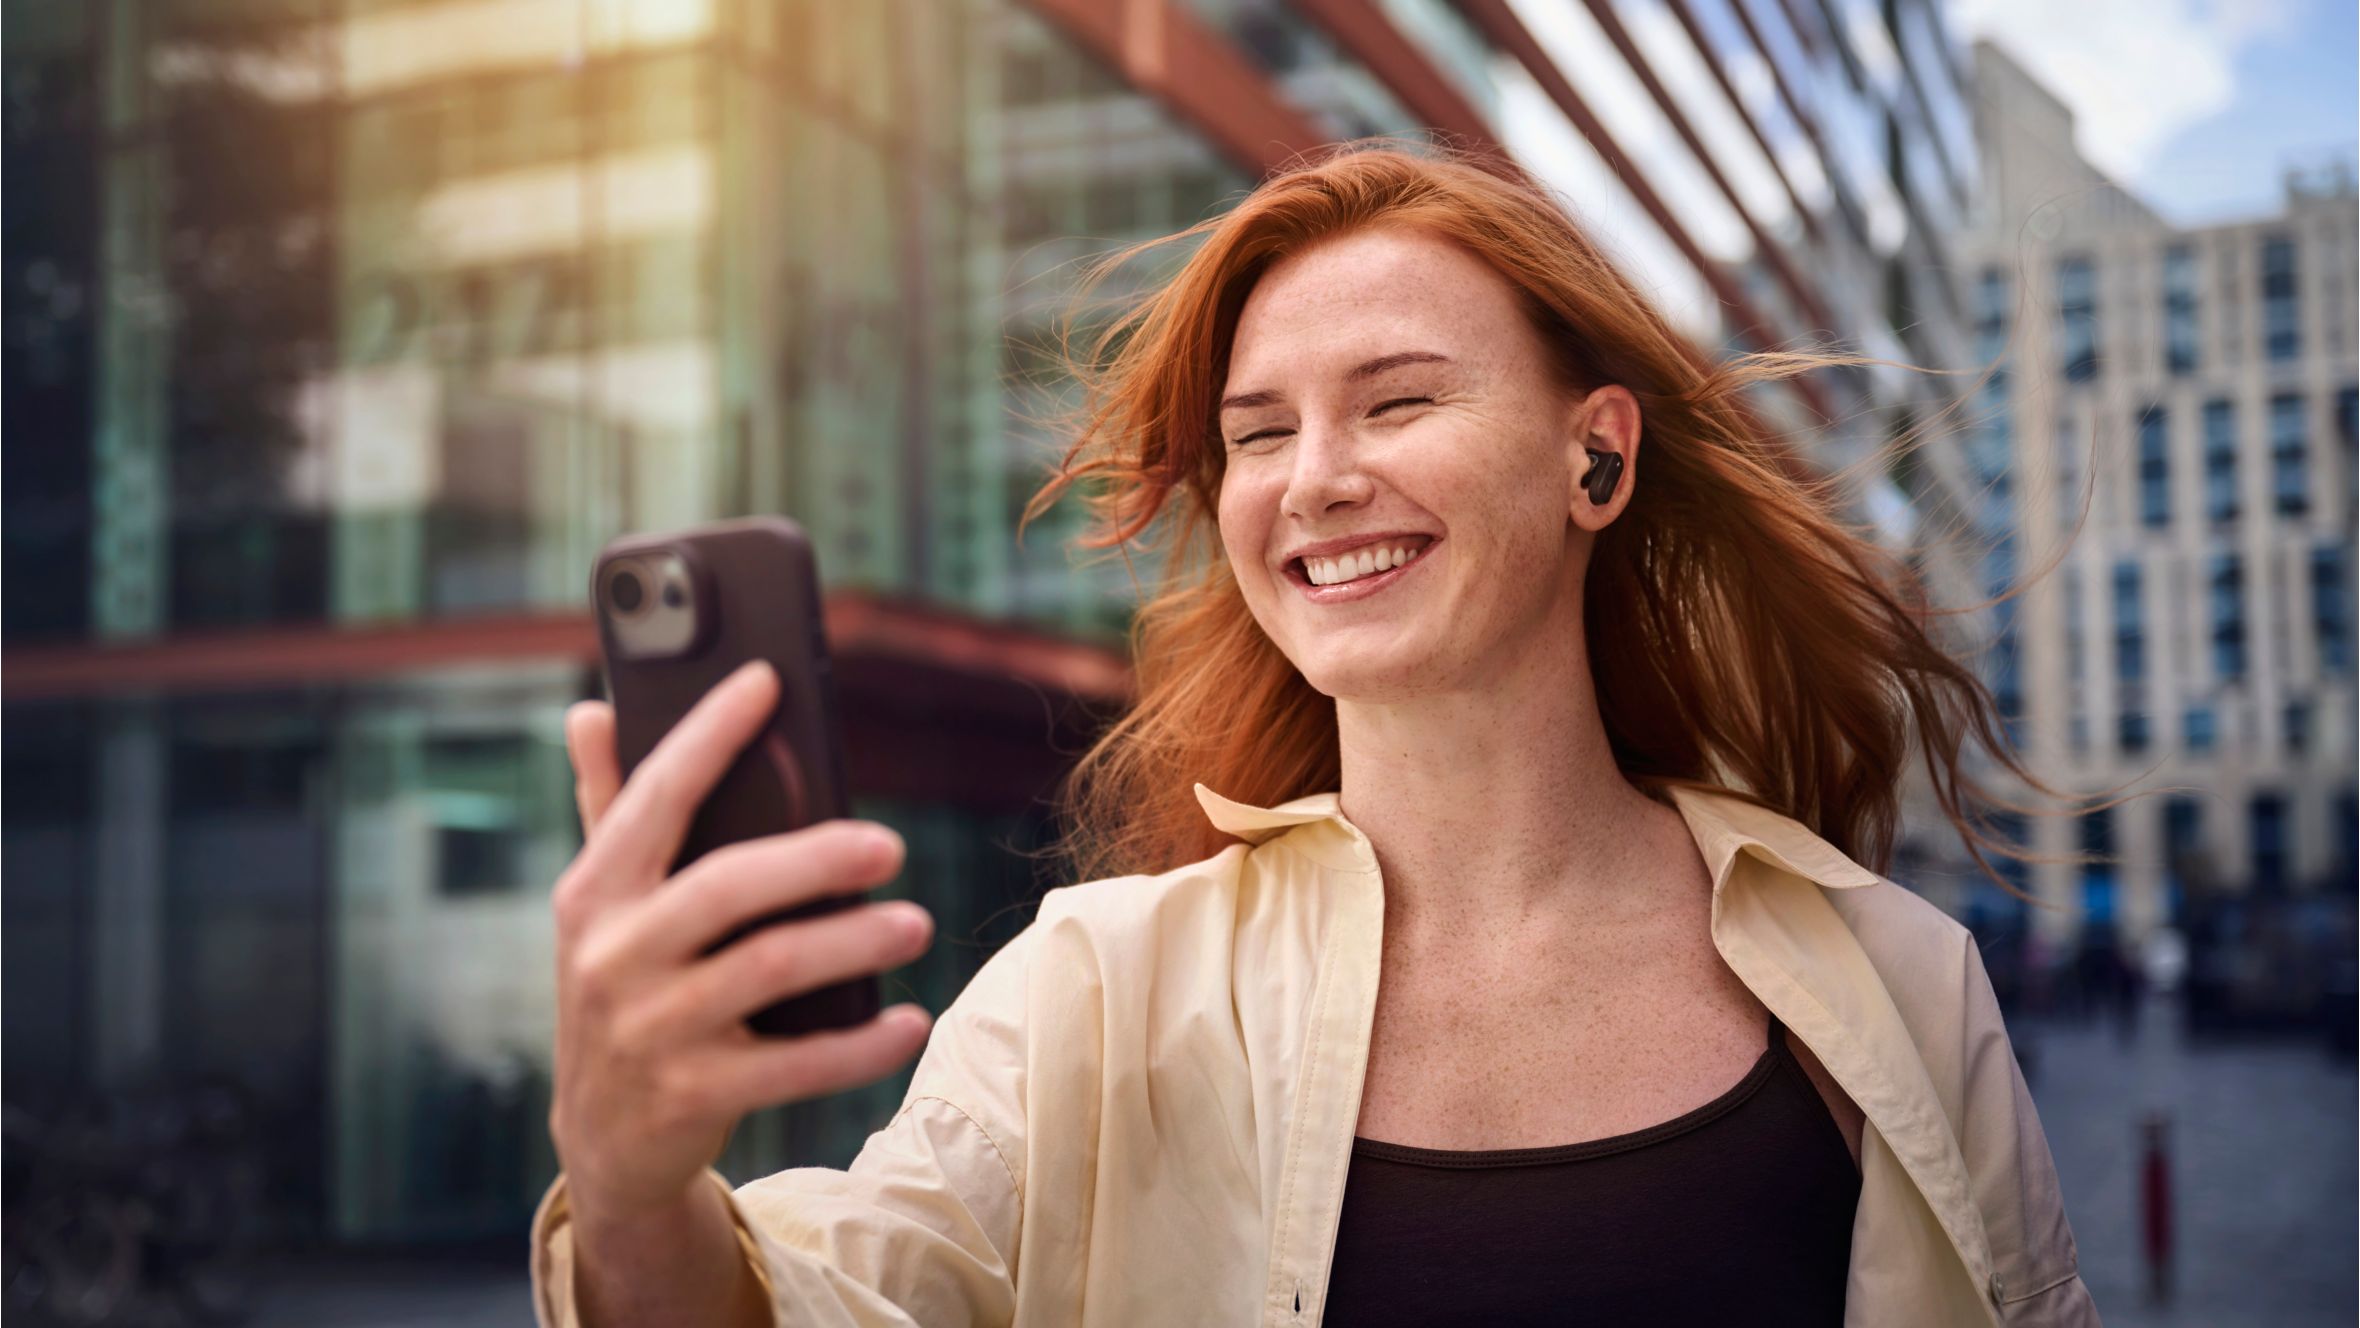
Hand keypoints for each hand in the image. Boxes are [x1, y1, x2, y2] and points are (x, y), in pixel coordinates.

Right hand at [547, 661, 934, 1221]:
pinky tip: (908, 1021)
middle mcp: (612, 956)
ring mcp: (650, 1030)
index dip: (707, 735)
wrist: (605, 1142)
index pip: (654, 798)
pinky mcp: (691, 1096)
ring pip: (769, 969)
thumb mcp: (601, 909)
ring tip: (916, 922)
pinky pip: (793, 1065)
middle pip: (726, 886)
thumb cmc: (624, 992)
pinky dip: (859, 1045)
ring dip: (853, 944)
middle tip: (889, 845)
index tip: (765, 680)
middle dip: (814, 859)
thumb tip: (590, 710)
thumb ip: (608, 810)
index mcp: (593, 893)